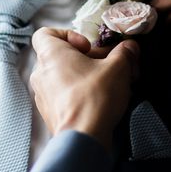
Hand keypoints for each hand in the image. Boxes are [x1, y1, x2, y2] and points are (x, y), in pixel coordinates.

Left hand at [30, 28, 139, 149]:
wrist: (83, 137)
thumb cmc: (95, 96)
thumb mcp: (118, 67)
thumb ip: (124, 52)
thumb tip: (130, 46)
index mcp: (51, 54)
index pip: (43, 34)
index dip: (66, 34)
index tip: (86, 45)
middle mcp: (40, 72)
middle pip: (57, 55)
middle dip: (82, 57)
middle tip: (104, 64)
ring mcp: (42, 95)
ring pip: (59, 76)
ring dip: (79, 75)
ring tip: (102, 83)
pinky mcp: (48, 112)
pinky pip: (60, 94)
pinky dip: (74, 92)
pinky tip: (95, 99)